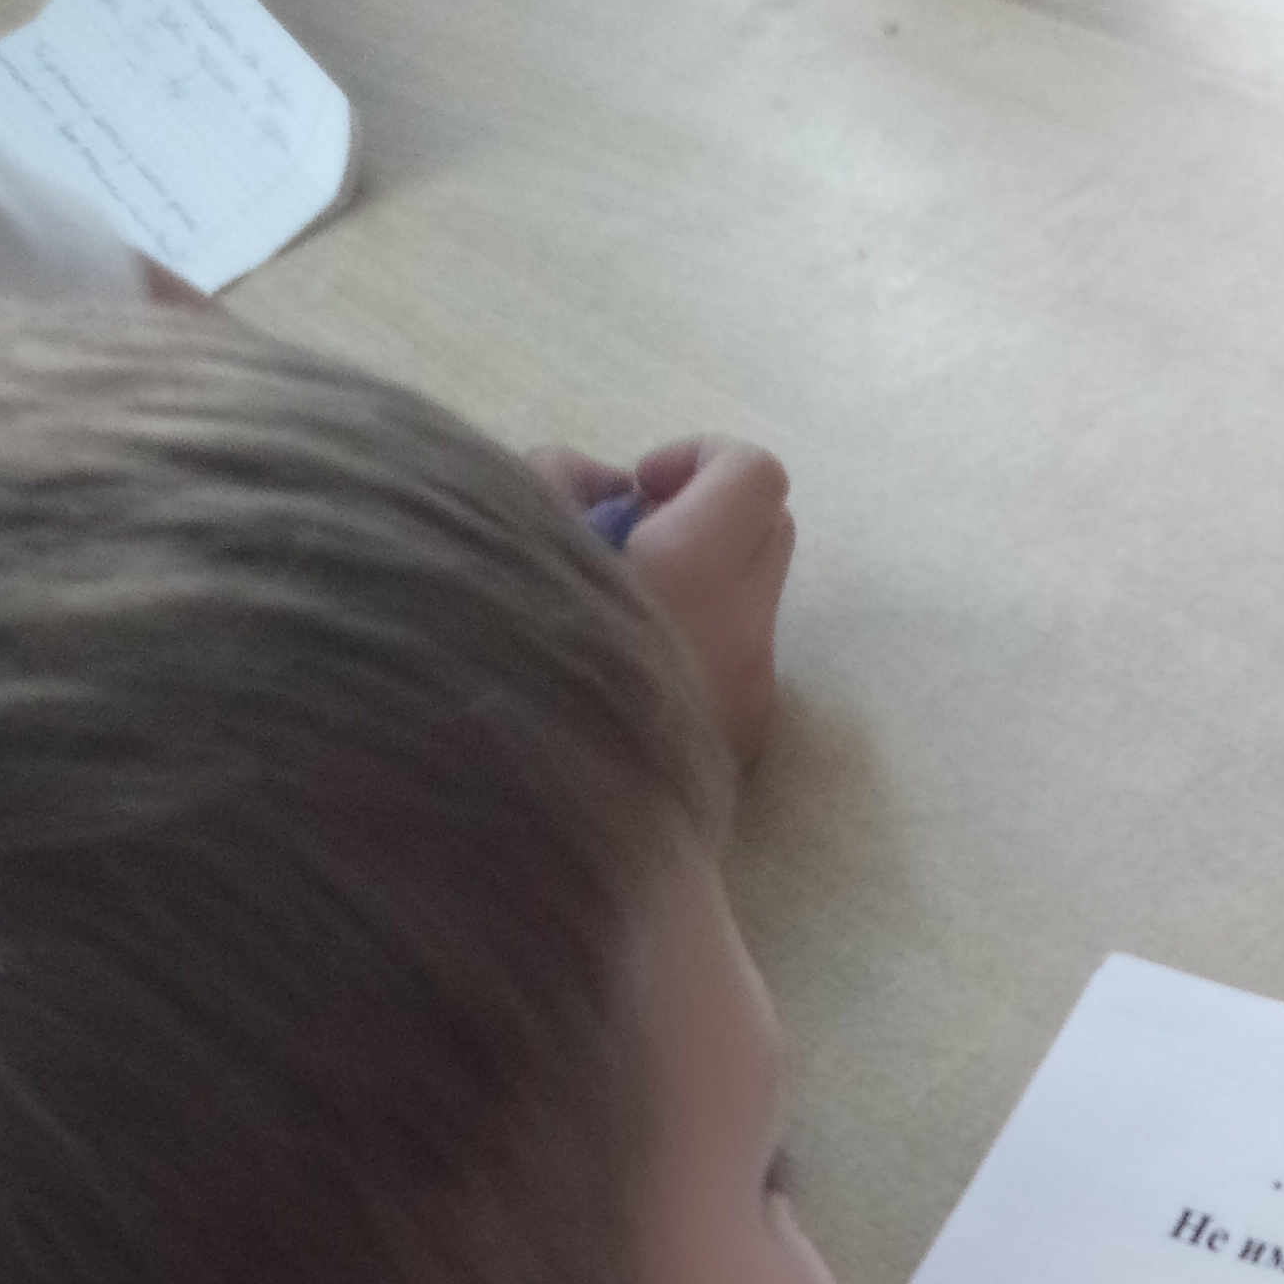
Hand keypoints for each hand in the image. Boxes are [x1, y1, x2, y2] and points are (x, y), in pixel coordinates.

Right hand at [525, 433, 796, 761]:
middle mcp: (744, 631)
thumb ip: (559, 480)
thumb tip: (605, 486)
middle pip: (773, 526)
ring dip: (701, 582)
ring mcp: (754, 693)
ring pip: (754, 600)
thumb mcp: (510, 540)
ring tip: (620, 610)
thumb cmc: (511, 668)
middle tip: (636, 537)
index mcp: (695, 571)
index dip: (699, 457)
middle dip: (710, 511)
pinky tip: (629, 671)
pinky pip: (739, 662)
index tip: (638, 488)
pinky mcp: (747, 742)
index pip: (754, 473)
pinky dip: (698, 642)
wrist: (543, 825)